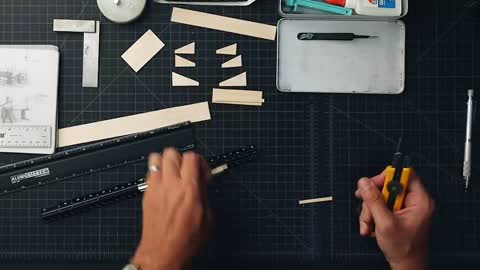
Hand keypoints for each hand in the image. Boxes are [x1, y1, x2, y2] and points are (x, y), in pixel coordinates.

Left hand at [132, 148, 211, 269]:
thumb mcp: (207, 218)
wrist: (162, 252)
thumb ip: (204, 194)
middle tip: (187, 170)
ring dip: (167, 162)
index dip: (199, 161)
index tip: (202, 173)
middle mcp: (170, 185)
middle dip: (182, 158)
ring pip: (157, 158)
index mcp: (189, 190)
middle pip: (172, 153)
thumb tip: (202, 181)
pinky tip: (164, 183)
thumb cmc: (184, 240)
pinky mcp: (147, 193)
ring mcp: (156, 187)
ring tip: (173, 173)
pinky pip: (150, 172)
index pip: (192, 157)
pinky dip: (157, 172)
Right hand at [355, 171, 434, 269]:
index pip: (404, 174)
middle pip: (388, 186)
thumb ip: (374, 200)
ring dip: (370, 210)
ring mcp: (406, 207)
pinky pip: (381, 206)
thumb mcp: (385, 222)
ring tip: (367, 225)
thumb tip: (364, 182)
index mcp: (420, 200)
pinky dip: (373, 215)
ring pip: (381, 196)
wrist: (406, 265)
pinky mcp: (398, 213)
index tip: (371, 185)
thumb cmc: (403, 248)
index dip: (386, 177)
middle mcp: (414, 201)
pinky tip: (370, 226)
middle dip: (372, 199)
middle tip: (366, 210)